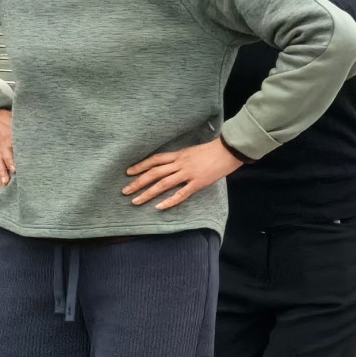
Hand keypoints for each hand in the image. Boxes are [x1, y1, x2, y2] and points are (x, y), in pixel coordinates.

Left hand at [123, 140, 243, 210]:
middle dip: (138, 182)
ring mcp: (189, 174)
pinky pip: (181, 194)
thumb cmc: (214, 150)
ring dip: (148, 193)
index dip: (140, 166)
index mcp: (179, 154)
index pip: (155, 160)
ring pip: (163, 184)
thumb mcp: (194, 151)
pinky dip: (169, 201)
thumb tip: (172, 165)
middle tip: (125, 191)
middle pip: (154, 173)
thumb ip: (182, 158)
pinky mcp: (198, 183)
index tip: (128, 172)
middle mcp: (181, 164)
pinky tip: (159, 207)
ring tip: (136, 201)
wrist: (230, 150)